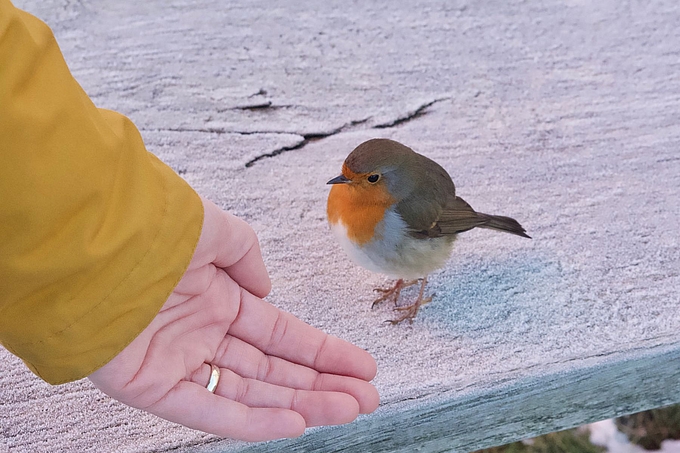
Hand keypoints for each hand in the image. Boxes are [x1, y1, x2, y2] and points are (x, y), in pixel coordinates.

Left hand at [88, 197, 378, 440]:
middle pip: (273, 369)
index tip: (361, 365)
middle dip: (322, 384)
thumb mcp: (217, 231)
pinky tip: (294, 423)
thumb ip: (247, 258)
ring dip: (301, 403)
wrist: (95, 242)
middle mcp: (204, 334)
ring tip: (347, 410)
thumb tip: (267, 290)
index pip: (282, 334)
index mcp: (219, 299)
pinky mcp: (152, 387)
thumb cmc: (157, 230)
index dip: (323, 351)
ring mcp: (180, 362)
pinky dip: (252, 421)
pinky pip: (208, 412)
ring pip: (250, 393)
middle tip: (365, 398)